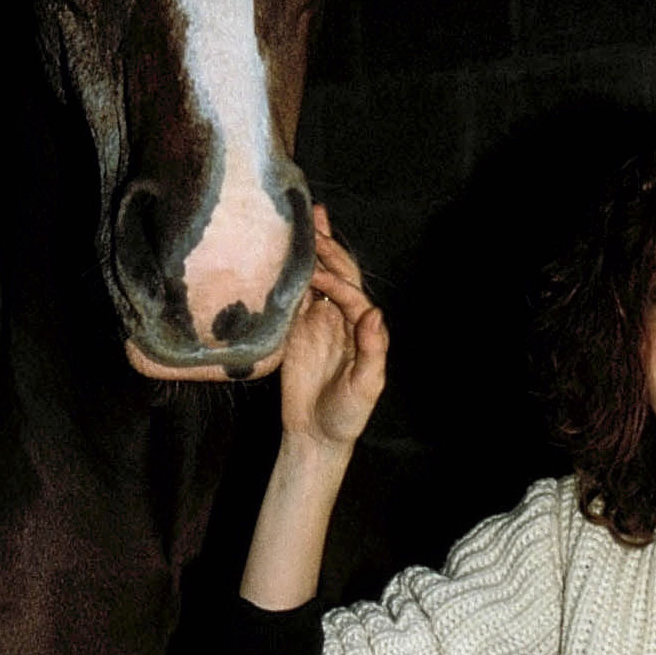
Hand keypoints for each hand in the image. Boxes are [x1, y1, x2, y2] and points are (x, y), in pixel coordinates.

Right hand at [278, 207, 386, 453]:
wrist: (316, 436)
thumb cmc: (348, 414)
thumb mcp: (366, 386)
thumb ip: (373, 350)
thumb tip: (376, 312)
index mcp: (361, 327)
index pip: (351, 293)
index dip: (337, 281)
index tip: (317, 274)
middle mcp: (340, 318)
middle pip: (337, 274)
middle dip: (328, 247)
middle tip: (315, 218)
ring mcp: (317, 322)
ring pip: (314, 279)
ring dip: (310, 252)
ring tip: (301, 221)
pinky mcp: (294, 331)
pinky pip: (291, 298)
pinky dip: (287, 275)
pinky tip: (279, 255)